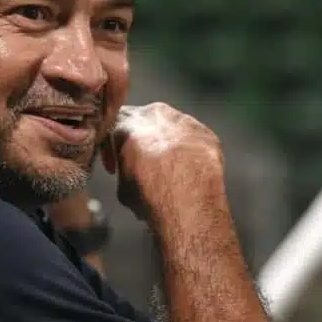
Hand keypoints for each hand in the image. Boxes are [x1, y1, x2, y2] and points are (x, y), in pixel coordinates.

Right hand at [101, 103, 225, 226]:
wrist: (189, 206)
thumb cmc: (152, 198)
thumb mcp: (122, 184)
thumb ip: (123, 163)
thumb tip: (129, 166)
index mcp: (128, 124)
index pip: (115, 123)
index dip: (115, 142)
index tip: (118, 158)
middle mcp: (156, 115)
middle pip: (145, 118)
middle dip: (143, 136)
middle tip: (144, 159)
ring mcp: (184, 121)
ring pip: (171, 124)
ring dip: (167, 140)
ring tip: (169, 165)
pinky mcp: (206, 132)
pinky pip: (193, 136)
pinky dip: (189, 148)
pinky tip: (189, 167)